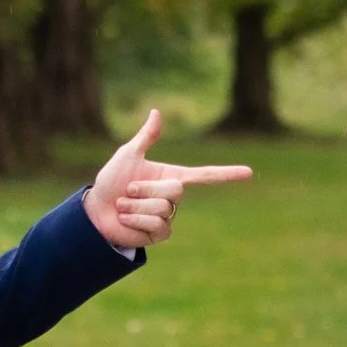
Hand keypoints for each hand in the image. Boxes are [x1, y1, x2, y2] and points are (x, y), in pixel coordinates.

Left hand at [86, 109, 253, 248]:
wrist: (96, 210)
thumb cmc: (111, 181)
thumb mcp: (128, 155)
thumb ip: (146, 137)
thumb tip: (157, 111)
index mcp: (172, 176)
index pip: (205, 175)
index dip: (227, 174)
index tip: (249, 172)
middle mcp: (173, 197)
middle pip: (176, 191)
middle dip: (146, 189)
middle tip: (128, 190)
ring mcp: (168, 217)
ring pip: (162, 208)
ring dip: (136, 206)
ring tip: (124, 206)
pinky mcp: (159, 234)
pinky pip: (156, 225)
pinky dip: (136, 220)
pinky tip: (127, 220)